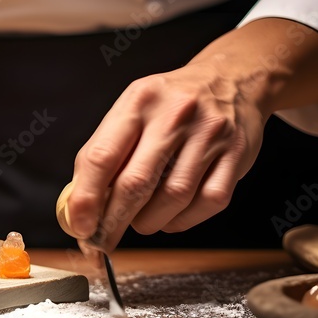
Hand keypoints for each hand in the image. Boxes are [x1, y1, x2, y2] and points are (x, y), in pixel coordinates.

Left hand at [65, 18, 317, 253]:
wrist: (230, 79)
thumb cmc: (169, 104)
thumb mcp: (131, 109)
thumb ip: (105, 150)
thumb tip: (81, 204)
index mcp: (138, 102)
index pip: (101, 157)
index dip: (86, 199)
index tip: (80, 224)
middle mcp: (174, 115)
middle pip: (136, 183)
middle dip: (114, 220)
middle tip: (104, 239)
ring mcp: (209, 135)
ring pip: (173, 197)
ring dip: (150, 221)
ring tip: (141, 222)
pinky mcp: (236, 154)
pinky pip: (208, 202)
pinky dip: (183, 220)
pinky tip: (171, 217)